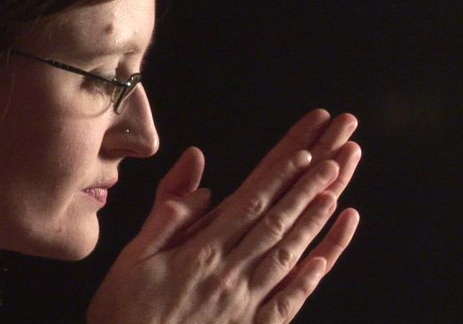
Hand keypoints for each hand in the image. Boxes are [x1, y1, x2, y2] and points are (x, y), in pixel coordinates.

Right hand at [88, 109, 360, 323]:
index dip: (279, 177)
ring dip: (313, 223)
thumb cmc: (128, 312)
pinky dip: (309, 278)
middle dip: (306, 188)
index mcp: (201, 253)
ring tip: (334, 194)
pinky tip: (325, 258)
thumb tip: (200, 179)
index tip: (304, 154)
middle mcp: (230, 275)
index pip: (249, 205)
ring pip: (287, 255)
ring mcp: (245, 304)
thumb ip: (168, 216)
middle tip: (334, 160)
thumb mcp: (133, 257)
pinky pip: (288, 301)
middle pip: (275, 223)